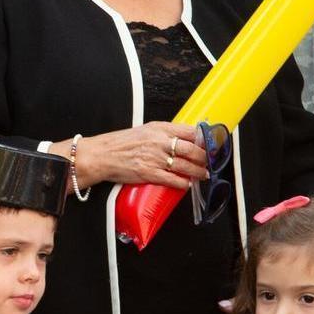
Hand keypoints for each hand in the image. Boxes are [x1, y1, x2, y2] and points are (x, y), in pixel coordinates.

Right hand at [51, 122, 207, 190]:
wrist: (101, 155)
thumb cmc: (120, 144)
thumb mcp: (143, 131)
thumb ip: (162, 134)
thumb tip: (180, 140)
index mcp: (158, 128)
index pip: (189, 131)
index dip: (203, 139)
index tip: (211, 143)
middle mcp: (159, 141)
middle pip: (191, 149)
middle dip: (204, 157)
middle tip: (210, 161)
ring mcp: (155, 157)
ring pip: (185, 165)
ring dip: (197, 172)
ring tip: (203, 174)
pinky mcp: (149, 173)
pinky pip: (172, 179)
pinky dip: (182, 183)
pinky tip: (186, 184)